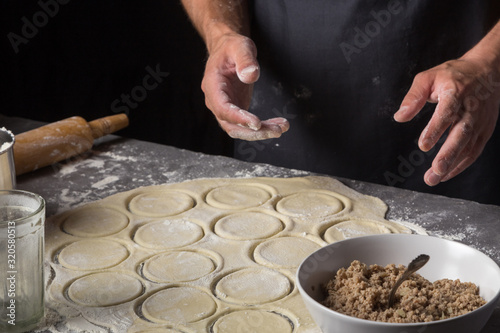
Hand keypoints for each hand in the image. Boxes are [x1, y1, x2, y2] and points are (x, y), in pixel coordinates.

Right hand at [202, 33, 288, 140]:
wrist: (228, 50)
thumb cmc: (232, 47)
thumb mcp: (239, 46)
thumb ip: (245, 59)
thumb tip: (251, 75)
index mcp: (213, 86)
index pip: (223, 108)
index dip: (239, 118)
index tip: (256, 123)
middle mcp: (216, 102)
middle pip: (231, 126)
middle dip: (254, 132)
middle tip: (276, 130)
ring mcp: (226, 108)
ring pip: (240, 130)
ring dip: (260, 132)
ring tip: (281, 128)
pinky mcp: (237, 111)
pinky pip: (248, 126)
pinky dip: (263, 127)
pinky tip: (279, 124)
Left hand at [394, 58, 499, 185]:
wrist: (487, 70)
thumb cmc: (453, 75)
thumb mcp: (428, 78)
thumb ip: (413, 97)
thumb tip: (399, 117)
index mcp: (455, 92)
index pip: (446, 113)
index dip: (435, 130)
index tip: (423, 146)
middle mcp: (471, 108)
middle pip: (461, 134)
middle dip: (448, 154)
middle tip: (435, 170)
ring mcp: (480, 121)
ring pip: (469, 146)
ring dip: (453, 165)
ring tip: (435, 178)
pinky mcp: (484, 130)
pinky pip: (474, 150)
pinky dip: (462, 164)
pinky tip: (446, 174)